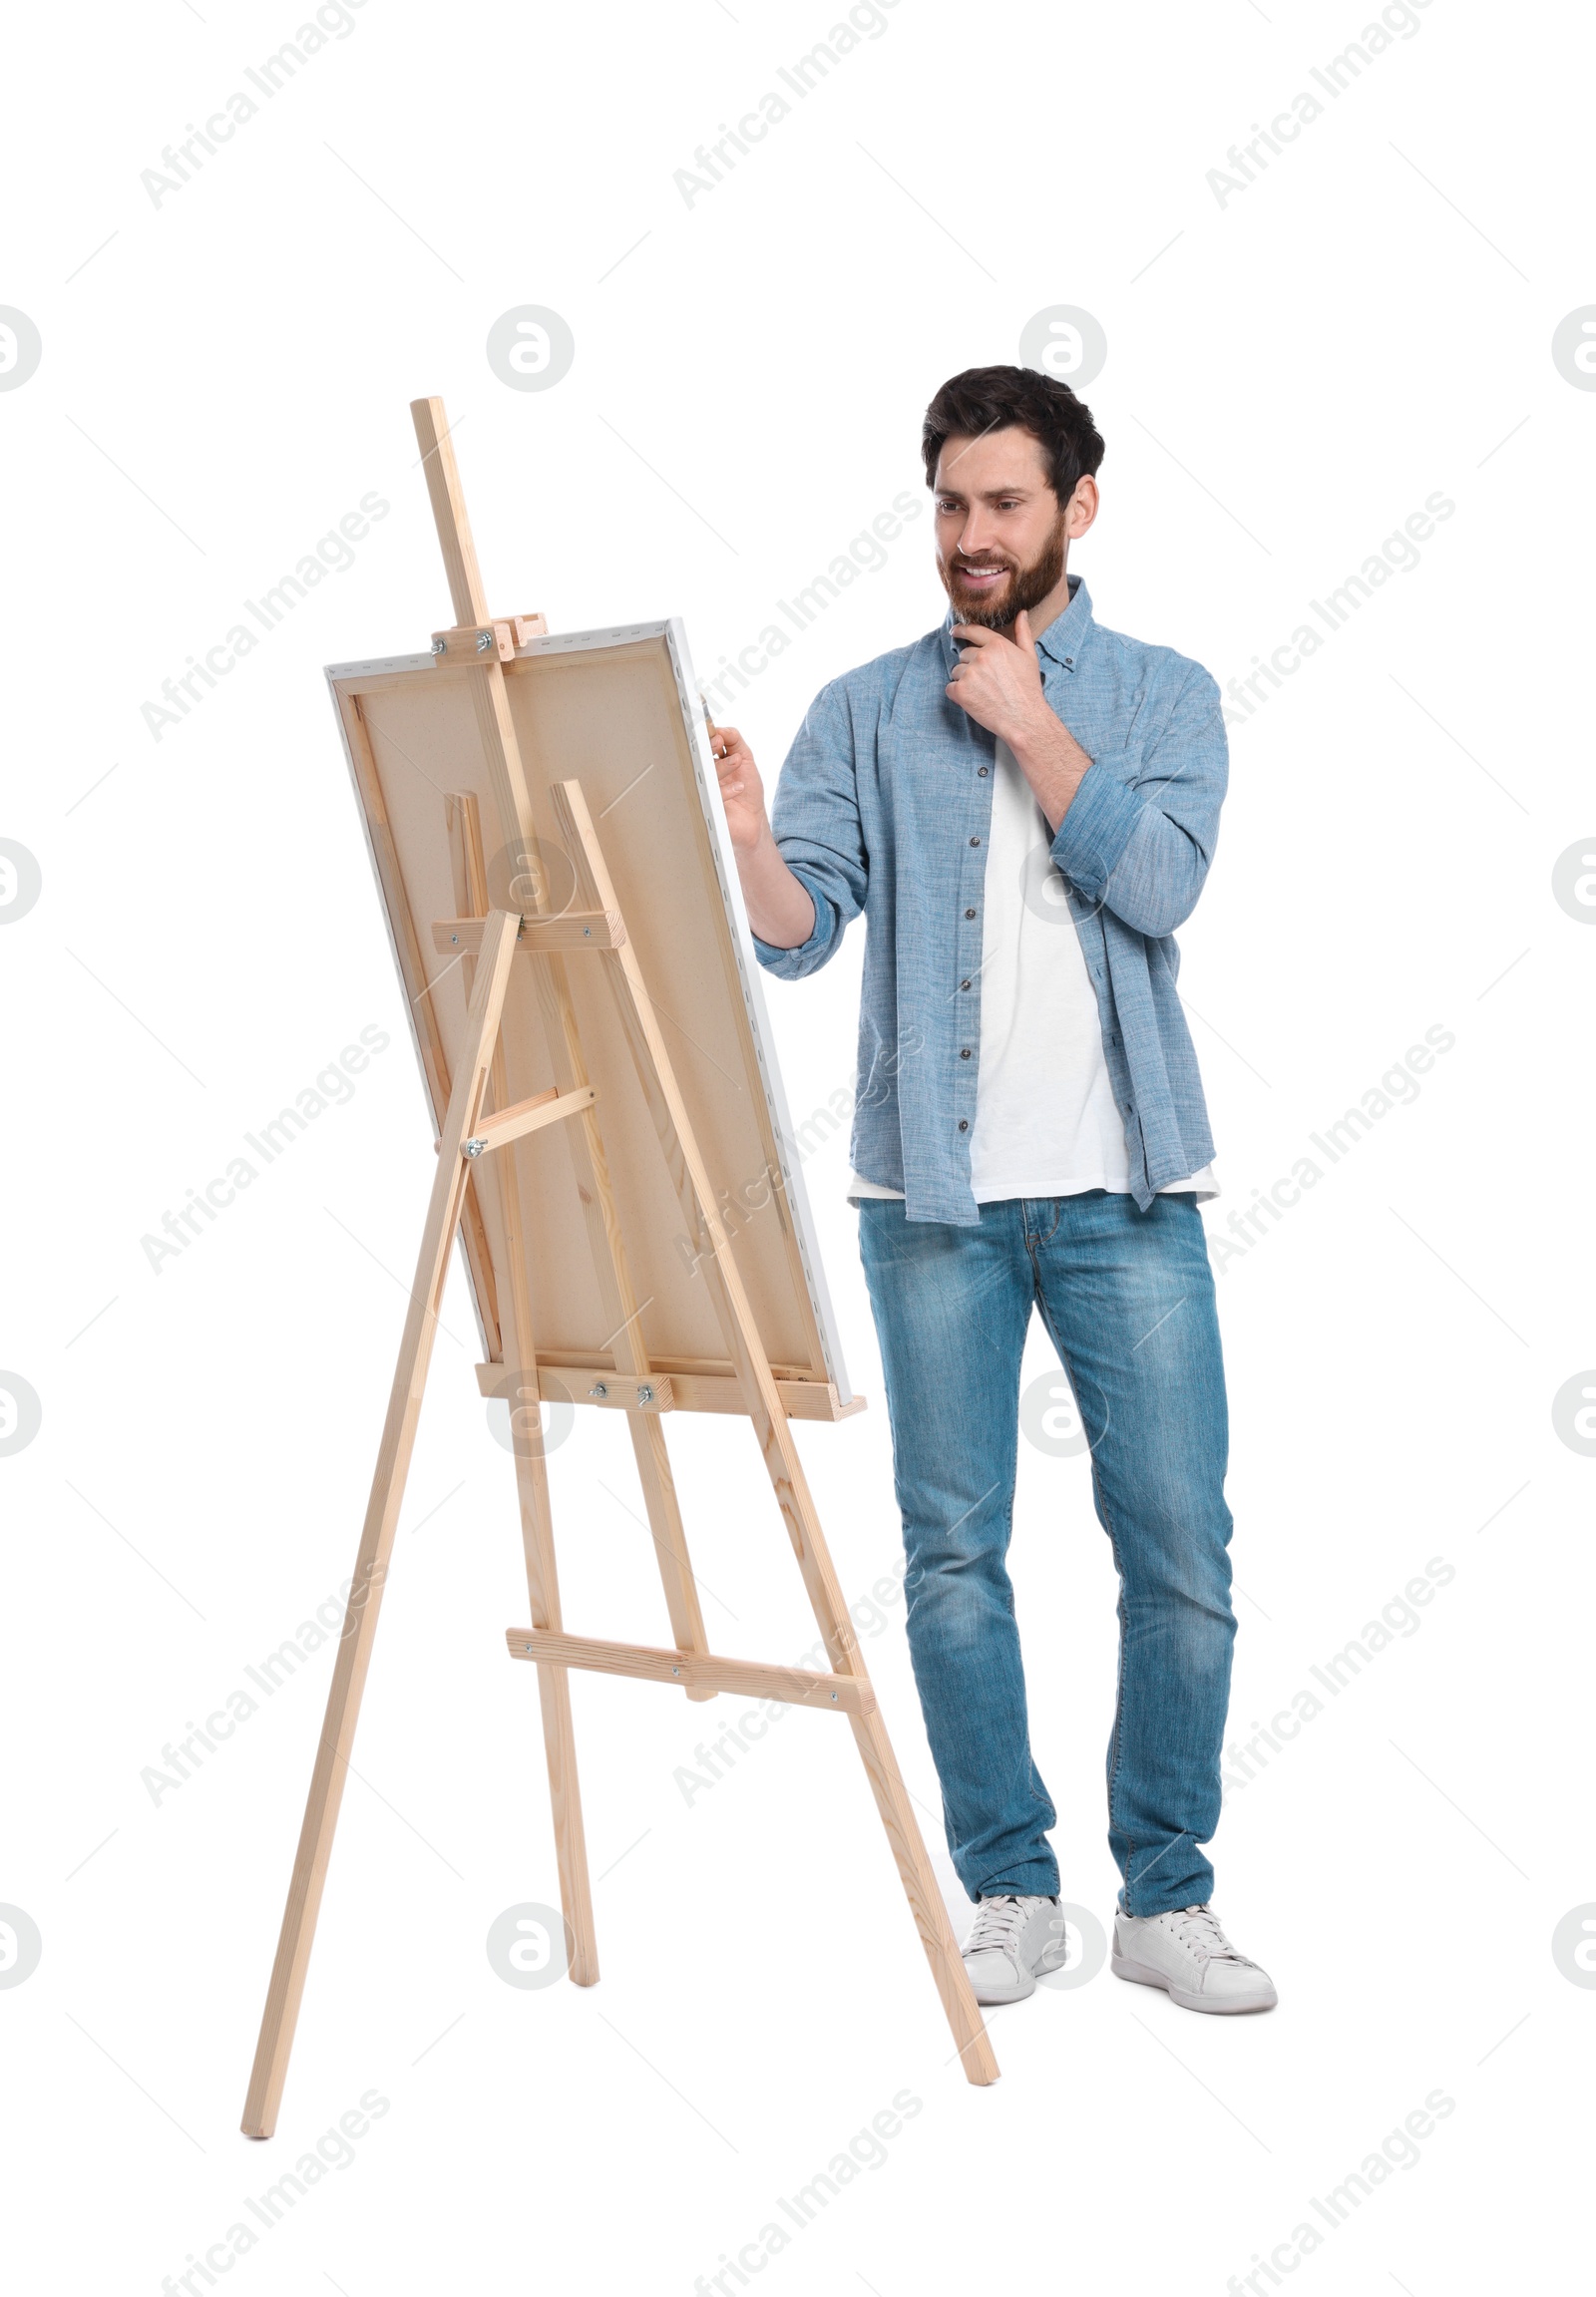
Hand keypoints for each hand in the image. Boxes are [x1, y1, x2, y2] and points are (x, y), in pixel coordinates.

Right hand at [710, 722, 766, 852]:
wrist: (753, 820)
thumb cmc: (748, 792)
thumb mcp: (746, 760)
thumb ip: (736, 741)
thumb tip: (723, 729)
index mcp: (711, 762)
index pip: (704, 745)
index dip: (708, 737)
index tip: (716, 733)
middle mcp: (704, 775)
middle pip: (700, 757)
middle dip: (709, 748)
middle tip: (719, 742)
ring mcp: (703, 791)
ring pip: (705, 775)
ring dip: (722, 766)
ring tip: (736, 762)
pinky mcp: (706, 807)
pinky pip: (711, 796)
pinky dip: (727, 790)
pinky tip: (739, 787)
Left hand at [945, 610, 1048, 742]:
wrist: (1024, 718)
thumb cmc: (1029, 689)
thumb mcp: (1030, 657)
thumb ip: (1023, 633)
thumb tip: (1021, 613)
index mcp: (997, 645)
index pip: (973, 631)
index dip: (961, 630)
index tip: (954, 631)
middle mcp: (981, 656)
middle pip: (964, 655)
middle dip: (970, 665)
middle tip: (986, 681)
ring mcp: (970, 673)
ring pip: (956, 671)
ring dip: (964, 680)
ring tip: (983, 692)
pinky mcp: (961, 691)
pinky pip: (950, 688)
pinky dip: (958, 694)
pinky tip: (974, 700)